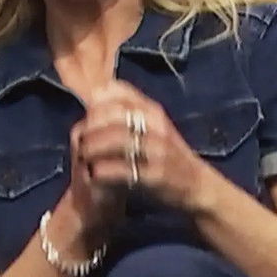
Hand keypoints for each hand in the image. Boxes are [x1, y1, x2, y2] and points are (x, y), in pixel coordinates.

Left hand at [74, 80, 210, 212]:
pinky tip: (94, 174)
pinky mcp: (156, 175)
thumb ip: (129, 110)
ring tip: (82, 158)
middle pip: (114, 114)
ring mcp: (158, 150)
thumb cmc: (168, 154)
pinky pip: (123, 169)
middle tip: (79, 140)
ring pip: (116, 140)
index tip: (87, 117)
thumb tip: (96, 93)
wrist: (198, 185)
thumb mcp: (154, 125)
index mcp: (153, 110)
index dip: (96, 102)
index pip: (118, 91)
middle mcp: (157, 125)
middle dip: (90, 127)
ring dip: (93, 148)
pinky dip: (103, 171)